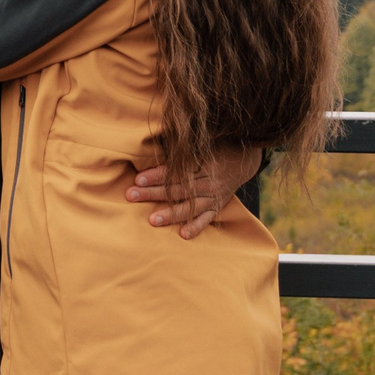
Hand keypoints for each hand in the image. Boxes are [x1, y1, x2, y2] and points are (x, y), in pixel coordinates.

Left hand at [125, 144, 262, 239]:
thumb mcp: (201, 142)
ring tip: (152, 220)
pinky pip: (206, 218)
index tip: (138, 179)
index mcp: (203, 162)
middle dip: (153, 193)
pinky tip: (183, 234)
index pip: (176, 171)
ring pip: (190, 207)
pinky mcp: (217, 206)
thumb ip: (181, 146)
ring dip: (170, 214)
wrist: (243, 159)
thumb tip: (155, 140)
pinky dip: (196, 226)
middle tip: (131, 196)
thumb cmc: (214, 146)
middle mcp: (208, 181)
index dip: (156, 175)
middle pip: (178, 189)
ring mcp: (214, 195)